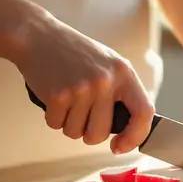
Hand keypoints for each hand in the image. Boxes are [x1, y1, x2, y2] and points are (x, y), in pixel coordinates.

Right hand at [15, 14, 154, 153]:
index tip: (120, 146)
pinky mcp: (58, 95)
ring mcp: (82, 88)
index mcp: (124, 72)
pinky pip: (56, 125)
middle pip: (101, 133)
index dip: (135, 136)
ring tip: (66, 99)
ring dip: (68, 124)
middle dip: (89, 134)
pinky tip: (52, 96)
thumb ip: (121, 92)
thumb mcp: (108, 65)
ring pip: (76, 132)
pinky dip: (52, 117)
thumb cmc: (74, 53)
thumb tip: (131, 130)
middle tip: (81, 116)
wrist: (38, 36)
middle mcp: (105, 81)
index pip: (144, 112)